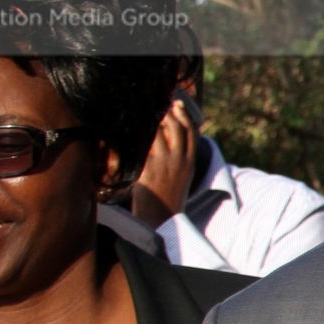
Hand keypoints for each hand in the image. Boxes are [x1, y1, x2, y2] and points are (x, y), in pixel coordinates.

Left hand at [129, 100, 199, 224]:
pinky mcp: (148, 169)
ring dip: (150, 121)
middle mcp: (180, 160)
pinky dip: (138, 135)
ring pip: (157, 132)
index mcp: (191, 162)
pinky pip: (142, 145)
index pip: (192, 131)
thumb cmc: (169, 197)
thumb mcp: (182, 176)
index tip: (176, 104)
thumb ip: (179, 157)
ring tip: (143, 114)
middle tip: (157, 105)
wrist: (162, 219)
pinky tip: (131, 129)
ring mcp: (164, 164)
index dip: (184, 115)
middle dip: (166, 112)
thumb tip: (168, 137)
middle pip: (176, 127)